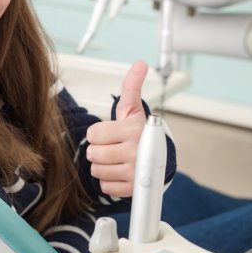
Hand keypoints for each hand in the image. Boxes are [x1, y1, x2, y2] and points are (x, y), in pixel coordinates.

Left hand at [86, 60, 147, 196]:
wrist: (157, 156)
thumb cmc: (138, 131)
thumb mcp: (132, 108)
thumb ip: (131, 86)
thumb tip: (140, 64)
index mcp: (133, 130)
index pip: (94, 134)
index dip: (97, 133)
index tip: (109, 133)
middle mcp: (136, 152)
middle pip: (94, 154)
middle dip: (98, 150)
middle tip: (111, 146)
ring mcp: (135, 172)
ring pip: (97, 171)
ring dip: (102, 166)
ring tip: (115, 158)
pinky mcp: (133, 188)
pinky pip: (105, 187)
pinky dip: (109, 181)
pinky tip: (119, 172)